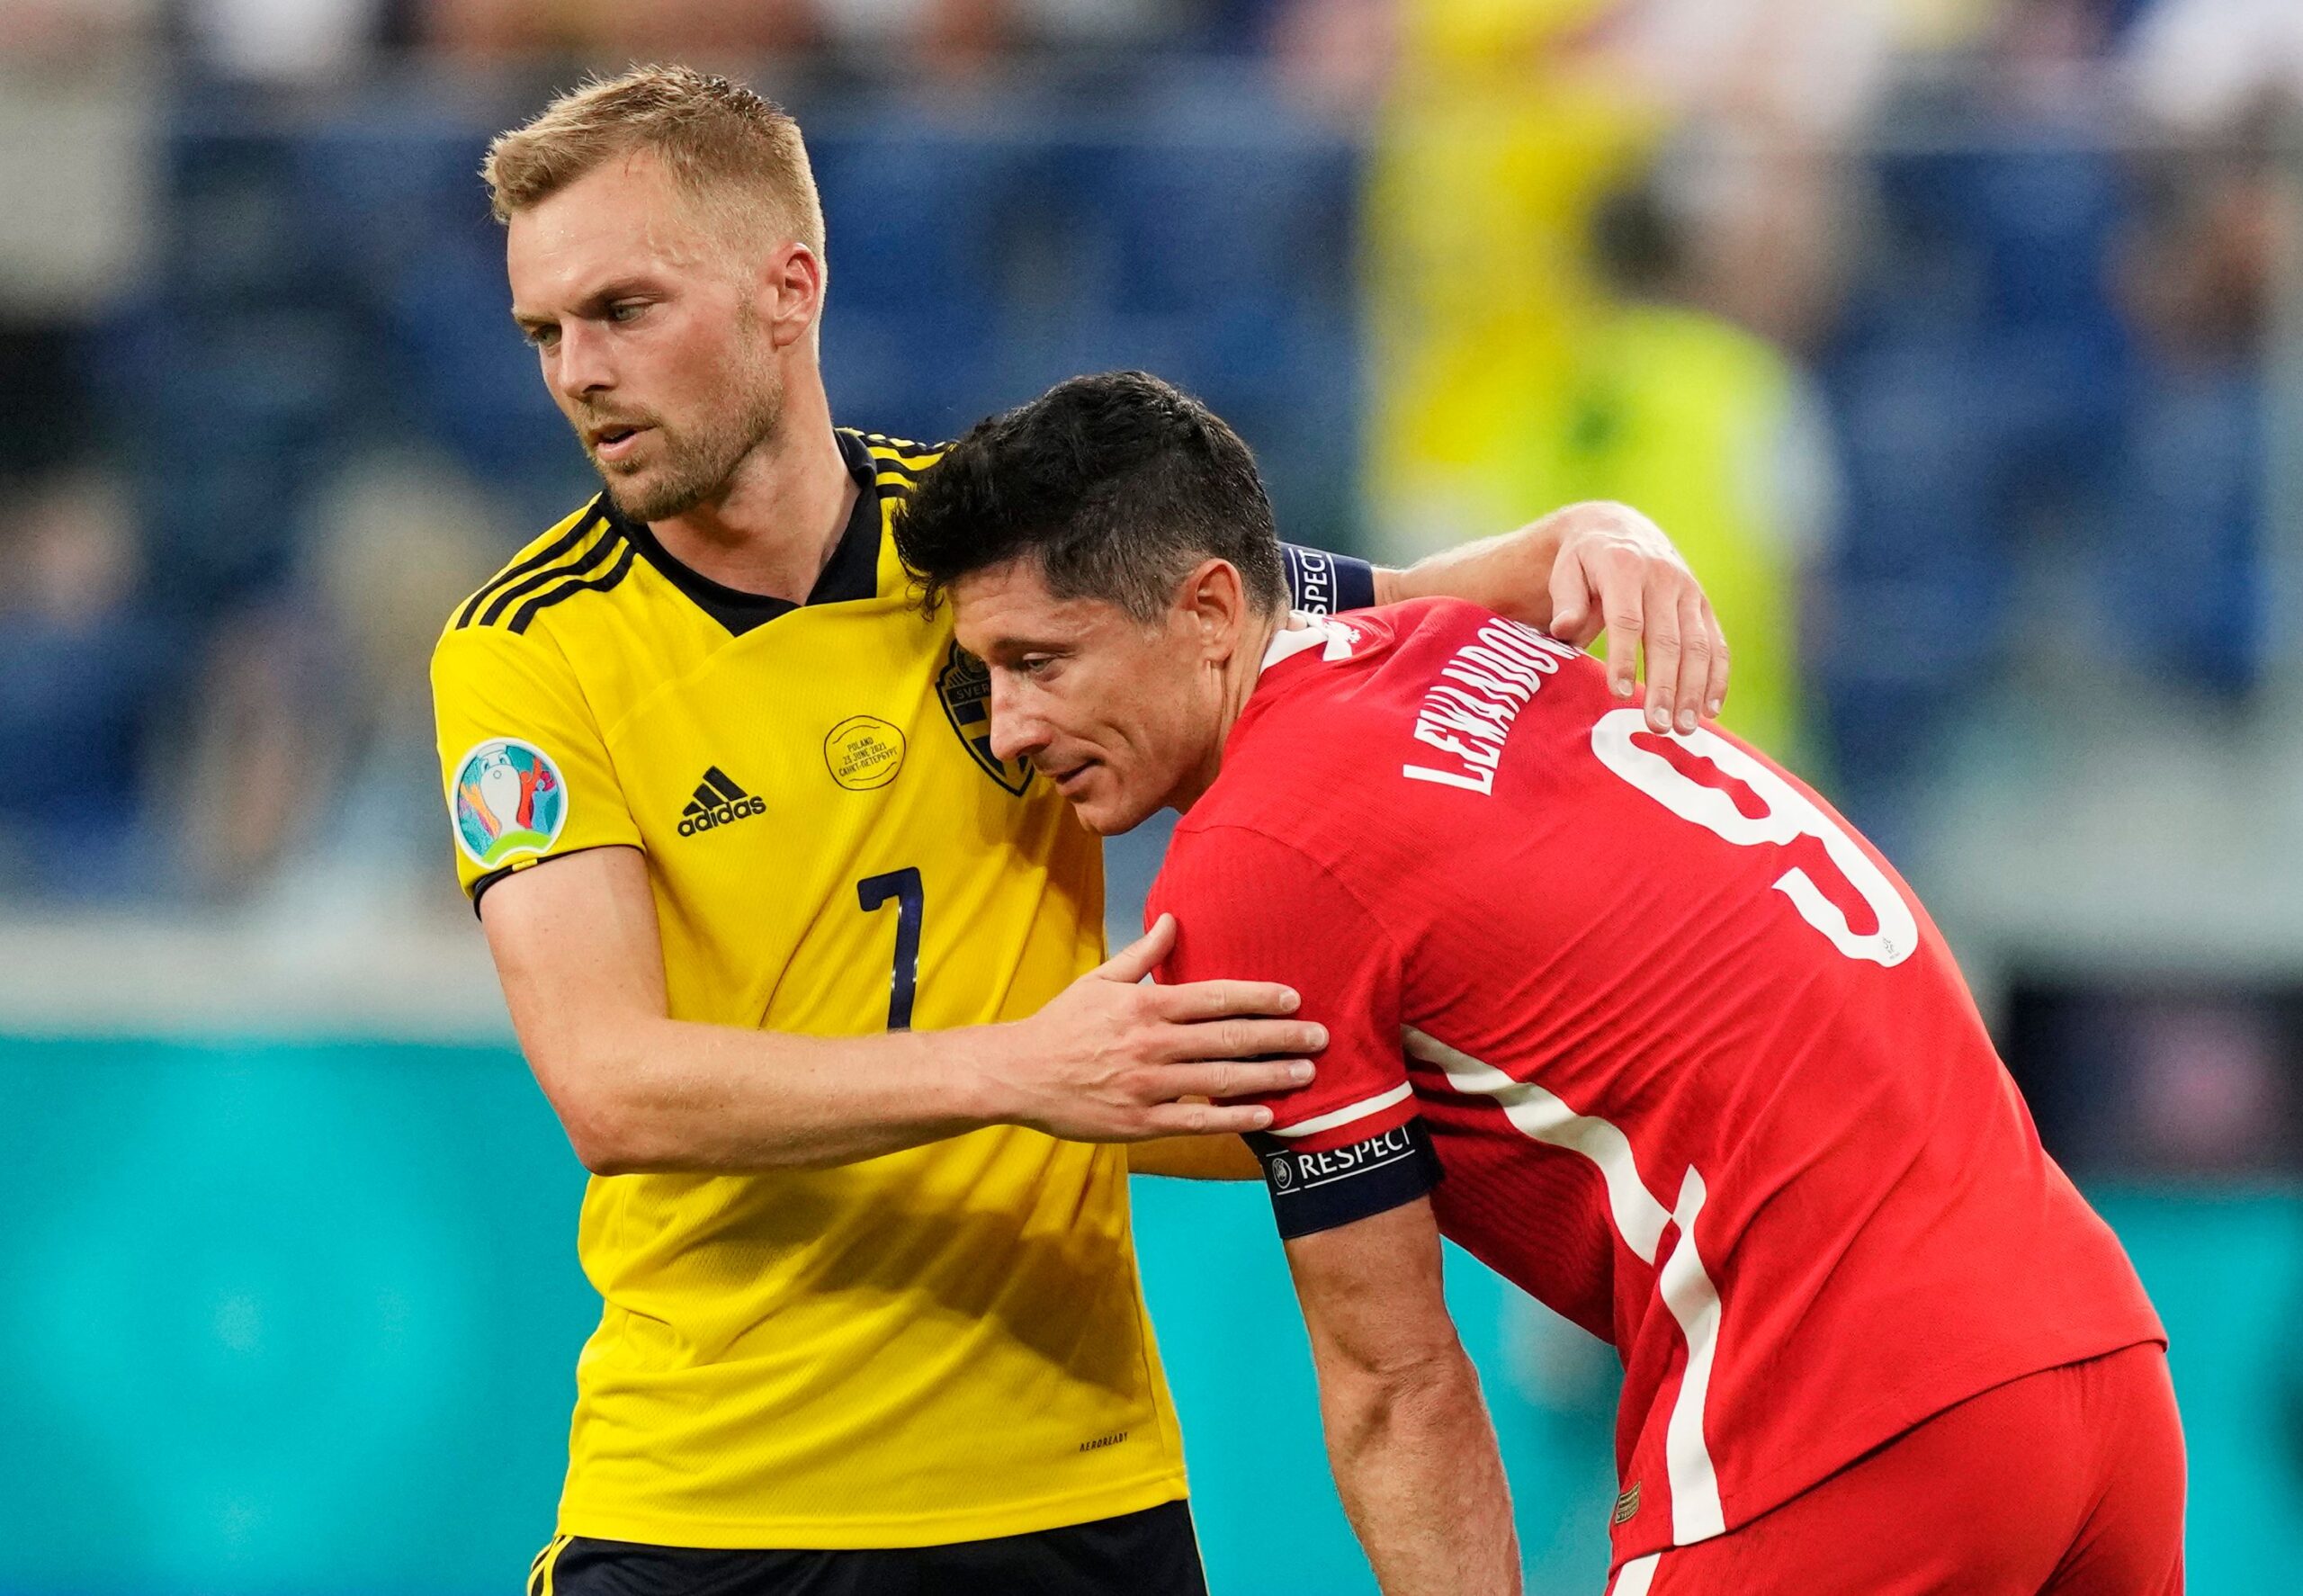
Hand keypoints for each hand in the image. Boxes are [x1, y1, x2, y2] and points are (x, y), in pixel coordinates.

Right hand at [984, 915, 1322, 1141]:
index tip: (1294, 998)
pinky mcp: (1139, 1123)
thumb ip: (1142, 954)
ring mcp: (1147, 1085)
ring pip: (1219, 1079)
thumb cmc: (1062, 1024)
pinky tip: (1266, 1115)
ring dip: (1269, 1077)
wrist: (1018, 1075)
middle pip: (1228, 1038)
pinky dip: (1233, 1118)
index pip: (1215, 997)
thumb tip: (1173, 919)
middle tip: (1320, 1037)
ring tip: (1307, 1074)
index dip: (1259, 997)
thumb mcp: (1099, 980)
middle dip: (1280, 1037)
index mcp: (1145, 1005)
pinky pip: (1196, 1120)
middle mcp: (1151, 1043)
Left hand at [1380, 502, 1730, 736]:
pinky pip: (1716, 644)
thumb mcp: (1566, 572)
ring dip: (1693, 690)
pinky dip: (1716, 678)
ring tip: (1684, 729)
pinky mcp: (1703, 605)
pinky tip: (1710, 711)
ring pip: (1698, 646)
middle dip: (1664, 686)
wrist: (1619, 530)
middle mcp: (1663, 578)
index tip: (1619, 694)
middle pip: (1667, 639)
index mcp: (1624, 568)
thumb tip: (1563, 630)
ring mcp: (1688, 592)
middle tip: (1657, 726)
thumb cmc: (1583, 563)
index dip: (1624, 658)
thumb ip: (1566, 600)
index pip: (1627, 619)